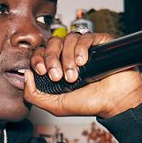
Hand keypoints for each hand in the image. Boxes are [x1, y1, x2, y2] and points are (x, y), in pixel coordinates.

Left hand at [25, 31, 141, 118]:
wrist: (115, 103)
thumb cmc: (90, 104)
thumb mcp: (55, 106)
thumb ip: (34, 95)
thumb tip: (26, 74)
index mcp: (59, 66)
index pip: (42, 52)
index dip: (38, 58)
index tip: (42, 71)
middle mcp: (70, 55)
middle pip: (53, 42)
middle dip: (51, 58)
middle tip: (57, 76)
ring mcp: (85, 48)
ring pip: (68, 38)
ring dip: (67, 57)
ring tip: (74, 75)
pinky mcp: (100, 43)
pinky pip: (86, 36)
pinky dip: (81, 48)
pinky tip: (83, 62)